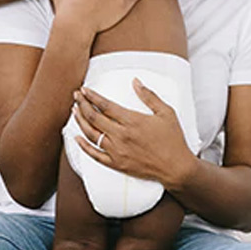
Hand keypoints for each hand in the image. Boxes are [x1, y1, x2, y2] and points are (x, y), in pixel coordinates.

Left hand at [72, 78, 196, 191]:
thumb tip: (135, 81)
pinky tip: (77, 137)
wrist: (175, 167)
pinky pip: (94, 154)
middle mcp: (121, 135)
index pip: (105, 105)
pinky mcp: (116, 164)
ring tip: (75, 111)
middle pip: (94, 117)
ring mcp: (117, 151)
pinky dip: (83, 146)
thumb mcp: (165, 112)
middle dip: (83, 104)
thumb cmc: (172, 140)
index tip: (84, 90)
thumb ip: (149, 96)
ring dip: (80, 121)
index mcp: (132, 121)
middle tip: (76, 96)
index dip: (92, 96)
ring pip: (91, 134)